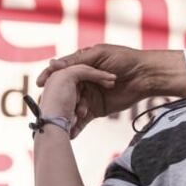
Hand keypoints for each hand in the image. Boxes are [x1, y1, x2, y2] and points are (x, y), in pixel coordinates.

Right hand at [36, 44, 162, 136]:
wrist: (145, 76)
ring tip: (69, 120)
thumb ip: (77, 61)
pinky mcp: (96, 109)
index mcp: (82, 66)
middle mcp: (82, 82)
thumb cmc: (124, 59)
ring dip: (69, 114)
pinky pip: (83, 118)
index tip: (40, 84)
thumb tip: (52, 63)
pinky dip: (77, 125)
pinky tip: (72, 131)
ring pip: (72, 106)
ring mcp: (89, 96)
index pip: (61, 72)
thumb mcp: (100, 55)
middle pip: (65, 92)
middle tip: (57, 106)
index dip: (50, 77)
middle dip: (60, 101)